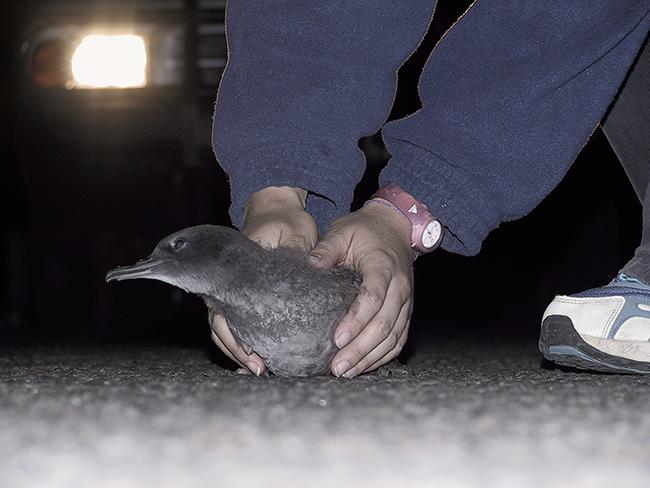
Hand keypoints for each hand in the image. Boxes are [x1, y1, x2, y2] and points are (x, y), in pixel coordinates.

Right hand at [209, 186, 317, 374]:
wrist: (279, 211)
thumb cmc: (283, 221)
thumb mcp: (291, 233)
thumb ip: (294, 252)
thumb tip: (307, 272)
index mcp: (232, 272)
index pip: (221, 312)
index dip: (233, 337)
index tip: (253, 354)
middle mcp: (228, 285)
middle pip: (220, 326)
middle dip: (237, 351)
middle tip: (259, 368)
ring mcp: (237, 292)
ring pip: (227, 330)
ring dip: (240, 352)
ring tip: (261, 369)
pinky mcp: (251, 297)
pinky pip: (242, 324)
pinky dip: (247, 344)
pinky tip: (262, 361)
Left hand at [309, 202, 414, 377]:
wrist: (394, 227)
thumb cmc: (365, 231)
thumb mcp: (342, 232)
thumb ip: (325, 250)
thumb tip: (308, 267)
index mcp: (383, 267)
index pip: (372, 298)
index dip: (356, 321)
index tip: (337, 339)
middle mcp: (400, 288)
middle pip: (384, 325)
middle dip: (360, 349)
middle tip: (337, 367)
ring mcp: (406, 302)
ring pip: (394, 338)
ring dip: (371, 358)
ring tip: (346, 372)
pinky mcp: (405, 312)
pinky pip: (399, 339)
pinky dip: (383, 357)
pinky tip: (364, 367)